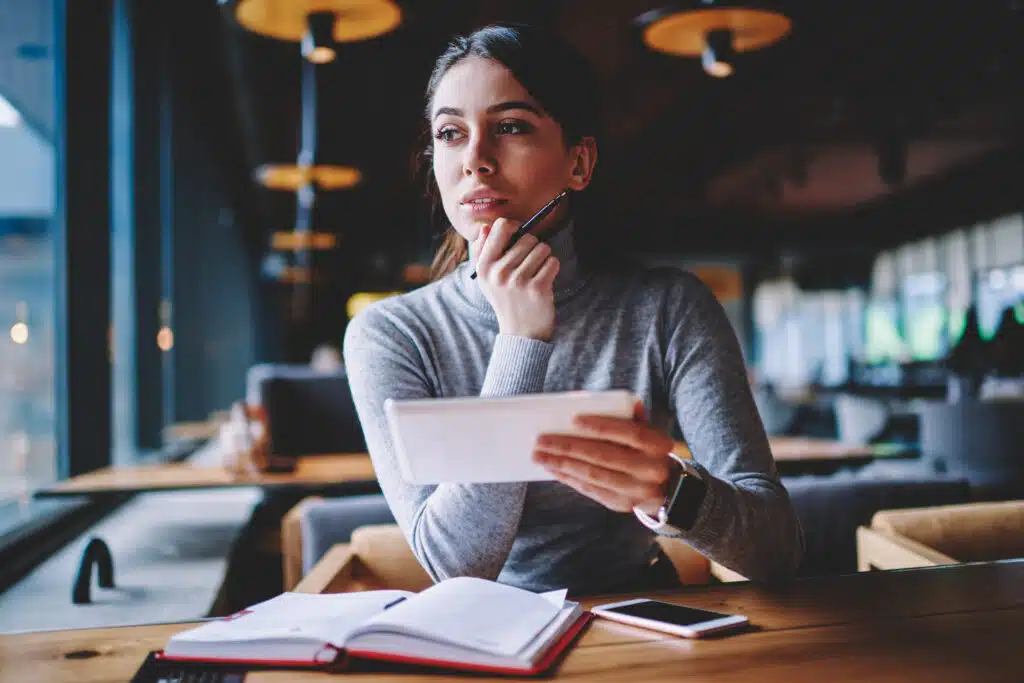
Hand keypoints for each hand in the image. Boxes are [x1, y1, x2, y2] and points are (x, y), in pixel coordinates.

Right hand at [471, 218, 559, 340]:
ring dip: (544, 258)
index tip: (519, 235)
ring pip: (543, 248)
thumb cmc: (505, 298)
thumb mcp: (487, 277)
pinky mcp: (538, 288)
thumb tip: (486, 227)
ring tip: (536, 273)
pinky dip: (552, 269)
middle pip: (527, 238)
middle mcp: (499, 272)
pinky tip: (544, 281)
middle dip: (533, 247)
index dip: (514, 226)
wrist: (520, 332)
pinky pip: (553, 262)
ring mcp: (518, 281)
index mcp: (484, 266)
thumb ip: (484, 250)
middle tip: (529, 264)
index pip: (500, 227)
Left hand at [532, 401, 674, 514]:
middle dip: (568, 447)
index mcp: (658, 445)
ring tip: (539, 455)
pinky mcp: (621, 504)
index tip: (574, 419)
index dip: (601, 426)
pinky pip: (590, 490)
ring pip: (592, 475)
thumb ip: (631, 415)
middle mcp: (649, 470)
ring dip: (562, 465)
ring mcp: (635, 490)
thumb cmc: (648, 451)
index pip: (628, 433)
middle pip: (603, 456)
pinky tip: (553, 469)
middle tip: (541, 440)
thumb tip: (616, 399)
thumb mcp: (648, 431)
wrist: (668, 489)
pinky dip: (568, 478)